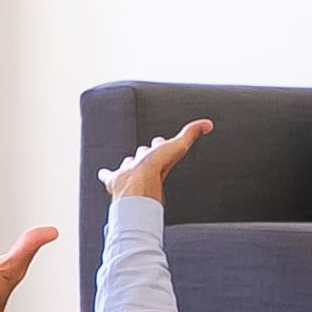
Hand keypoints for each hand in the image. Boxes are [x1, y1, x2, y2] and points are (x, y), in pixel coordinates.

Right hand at [96, 119, 211, 202]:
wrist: (136, 186)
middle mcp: (145, 166)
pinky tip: (103, 174)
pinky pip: (109, 175)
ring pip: (129, 164)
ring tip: (128, 161)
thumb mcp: (178, 146)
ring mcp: (129, 173)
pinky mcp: (114, 180)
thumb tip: (209, 124)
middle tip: (145, 149)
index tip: (161, 140)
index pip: (160, 146)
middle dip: (145, 152)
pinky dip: (106, 174)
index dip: (161, 143)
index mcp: (159, 159)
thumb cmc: (156, 168)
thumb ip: (190, 133)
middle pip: (144, 155)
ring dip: (129, 162)